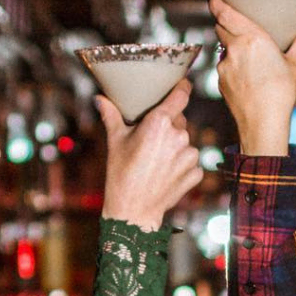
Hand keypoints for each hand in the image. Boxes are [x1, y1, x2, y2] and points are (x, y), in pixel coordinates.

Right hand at [98, 80, 202, 230]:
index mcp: (160, 123)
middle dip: (168, 126)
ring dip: (175, 146)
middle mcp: (179, 136)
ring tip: (155, 161)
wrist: (133, 211)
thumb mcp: (115, 142)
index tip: (181, 85)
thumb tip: (100, 99)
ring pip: (185, 142)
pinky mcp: (196, 172)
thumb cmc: (121, 174)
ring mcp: (190, 155)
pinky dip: (181, 165)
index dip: (182, 87)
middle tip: (151, 139)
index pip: (182, 94)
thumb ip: (111, 116)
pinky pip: (191, 161)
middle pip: (180, 120)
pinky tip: (165, 173)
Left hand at [209, 0, 295, 155]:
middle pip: (221, 28)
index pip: (226, 14)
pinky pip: (224, 66)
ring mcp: (224, 66)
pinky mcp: (220, 80)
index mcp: (252, 39)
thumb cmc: (280, 94)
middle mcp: (235, 50)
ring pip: (223, 48)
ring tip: (250, 59)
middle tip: (238, 25)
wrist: (262, 124)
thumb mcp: (294, 66)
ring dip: (232, 48)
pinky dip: (232, 65)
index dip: (218, 4)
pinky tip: (247, 76)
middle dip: (226, 24)